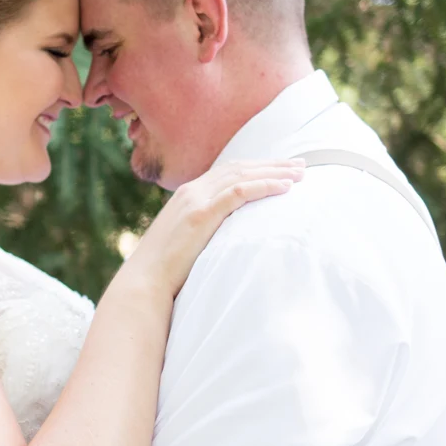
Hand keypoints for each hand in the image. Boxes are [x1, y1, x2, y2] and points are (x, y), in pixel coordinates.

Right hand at [126, 159, 304, 295]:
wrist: (145, 281)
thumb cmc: (166, 269)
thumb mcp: (186, 240)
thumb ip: (205, 228)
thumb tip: (228, 234)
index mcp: (188, 193)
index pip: (228, 171)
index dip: (257, 167)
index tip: (282, 168)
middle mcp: (192, 191)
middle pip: (239, 168)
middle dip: (272, 164)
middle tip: (300, 164)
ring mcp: (195, 200)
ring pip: (242, 175)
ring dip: (274, 172)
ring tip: (300, 173)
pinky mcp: (201, 215)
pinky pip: (239, 193)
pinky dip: (264, 186)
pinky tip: (285, 188)